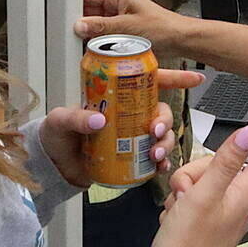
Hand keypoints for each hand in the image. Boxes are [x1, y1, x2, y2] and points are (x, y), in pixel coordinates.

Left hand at [39, 70, 204, 185]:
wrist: (53, 166)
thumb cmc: (55, 136)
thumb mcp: (60, 120)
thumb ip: (76, 117)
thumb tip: (98, 120)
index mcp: (116, 98)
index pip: (148, 82)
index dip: (174, 78)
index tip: (194, 78)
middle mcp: (129, 115)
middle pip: (161, 111)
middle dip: (165, 120)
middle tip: (154, 131)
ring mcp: (132, 137)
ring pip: (163, 135)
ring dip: (165, 143)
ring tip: (154, 154)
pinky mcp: (132, 158)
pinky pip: (156, 159)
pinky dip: (161, 163)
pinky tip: (158, 167)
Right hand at [78, 0, 192, 52]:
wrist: (181, 41)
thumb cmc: (162, 28)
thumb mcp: (128, 27)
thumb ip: (102, 27)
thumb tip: (79, 25)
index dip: (73, 6)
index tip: (61, 18)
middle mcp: (116, 6)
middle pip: (88, 13)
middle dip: (80, 25)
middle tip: (69, 36)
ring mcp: (118, 20)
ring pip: (95, 27)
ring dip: (89, 36)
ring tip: (79, 45)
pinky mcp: (122, 34)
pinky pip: (103, 38)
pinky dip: (98, 45)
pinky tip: (92, 52)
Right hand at [139, 109, 247, 246]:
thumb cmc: (186, 244)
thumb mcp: (203, 196)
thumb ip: (225, 162)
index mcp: (243, 195)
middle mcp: (236, 203)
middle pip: (220, 165)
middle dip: (195, 172)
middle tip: (183, 195)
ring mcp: (220, 213)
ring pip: (201, 180)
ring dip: (183, 190)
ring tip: (177, 212)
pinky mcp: (205, 223)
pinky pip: (192, 198)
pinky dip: (179, 205)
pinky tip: (174, 220)